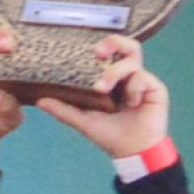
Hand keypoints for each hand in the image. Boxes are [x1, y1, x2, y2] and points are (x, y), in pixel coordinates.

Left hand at [36, 38, 169, 159]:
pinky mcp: (155, 88)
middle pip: (127, 45)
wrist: (132, 151)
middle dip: (113, 42)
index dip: (101, 45)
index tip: (88, 50)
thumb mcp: (82, 120)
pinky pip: (142, 77)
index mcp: (112, 78)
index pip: (109, 53)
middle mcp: (127, 76)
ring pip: (132, 59)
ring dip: (115, 71)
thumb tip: (39, 100)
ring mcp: (142, 81)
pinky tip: (131, 104)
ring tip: (103, 88)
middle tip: (98, 52)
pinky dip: (133, 89)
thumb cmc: (110, 135)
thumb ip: (63, 109)